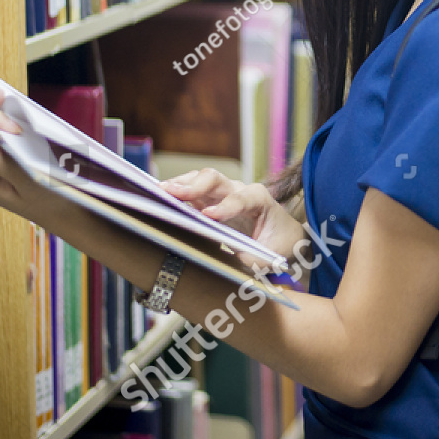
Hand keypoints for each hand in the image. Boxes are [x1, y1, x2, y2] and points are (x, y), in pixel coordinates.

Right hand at [161, 170, 302, 269]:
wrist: (281, 236)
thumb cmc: (278, 243)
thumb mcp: (273, 256)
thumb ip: (256, 258)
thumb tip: (237, 259)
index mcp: (259, 200)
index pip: (241, 199)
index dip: (225, 207)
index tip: (209, 216)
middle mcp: (238, 190)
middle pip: (214, 179)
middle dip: (194, 186)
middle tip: (172, 193)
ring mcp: (221, 193)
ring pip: (198, 180)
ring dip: (178, 185)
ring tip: (157, 192)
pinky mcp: (207, 201)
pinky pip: (189, 192)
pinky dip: (174, 193)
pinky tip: (157, 198)